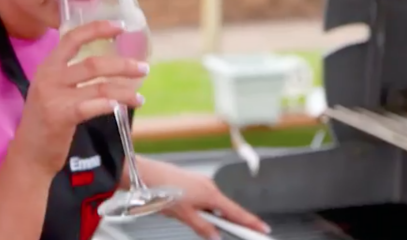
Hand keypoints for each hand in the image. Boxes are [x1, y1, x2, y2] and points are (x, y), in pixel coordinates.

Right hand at [11, 20, 148, 175]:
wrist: (29, 154)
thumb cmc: (46, 122)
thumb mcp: (52, 90)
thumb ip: (71, 75)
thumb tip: (110, 65)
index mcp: (48, 66)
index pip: (72, 38)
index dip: (97, 29)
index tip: (121, 26)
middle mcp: (49, 77)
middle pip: (93, 64)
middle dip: (123, 65)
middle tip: (143, 68)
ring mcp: (54, 97)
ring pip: (99, 86)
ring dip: (124, 91)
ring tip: (140, 97)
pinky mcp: (60, 116)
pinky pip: (91, 106)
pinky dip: (108, 105)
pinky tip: (121, 107)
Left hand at [139, 158, 270, 239]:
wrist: (143, 173)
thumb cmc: (162, 189)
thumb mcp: (184, 215)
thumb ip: (203, 227)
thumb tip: (215, 236)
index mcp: (211, 194)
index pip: (237, 213)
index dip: (251, 223)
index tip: (263, 230)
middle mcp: (208, 186)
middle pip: (226, 208)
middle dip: (228, 221)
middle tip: (236, 232)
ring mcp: (200, 183)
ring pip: (212, 205)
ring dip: (210, 216)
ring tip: (194, 220)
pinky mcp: (192, 182)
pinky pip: (203, 199)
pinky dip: (202, 209)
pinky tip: (189, 212)